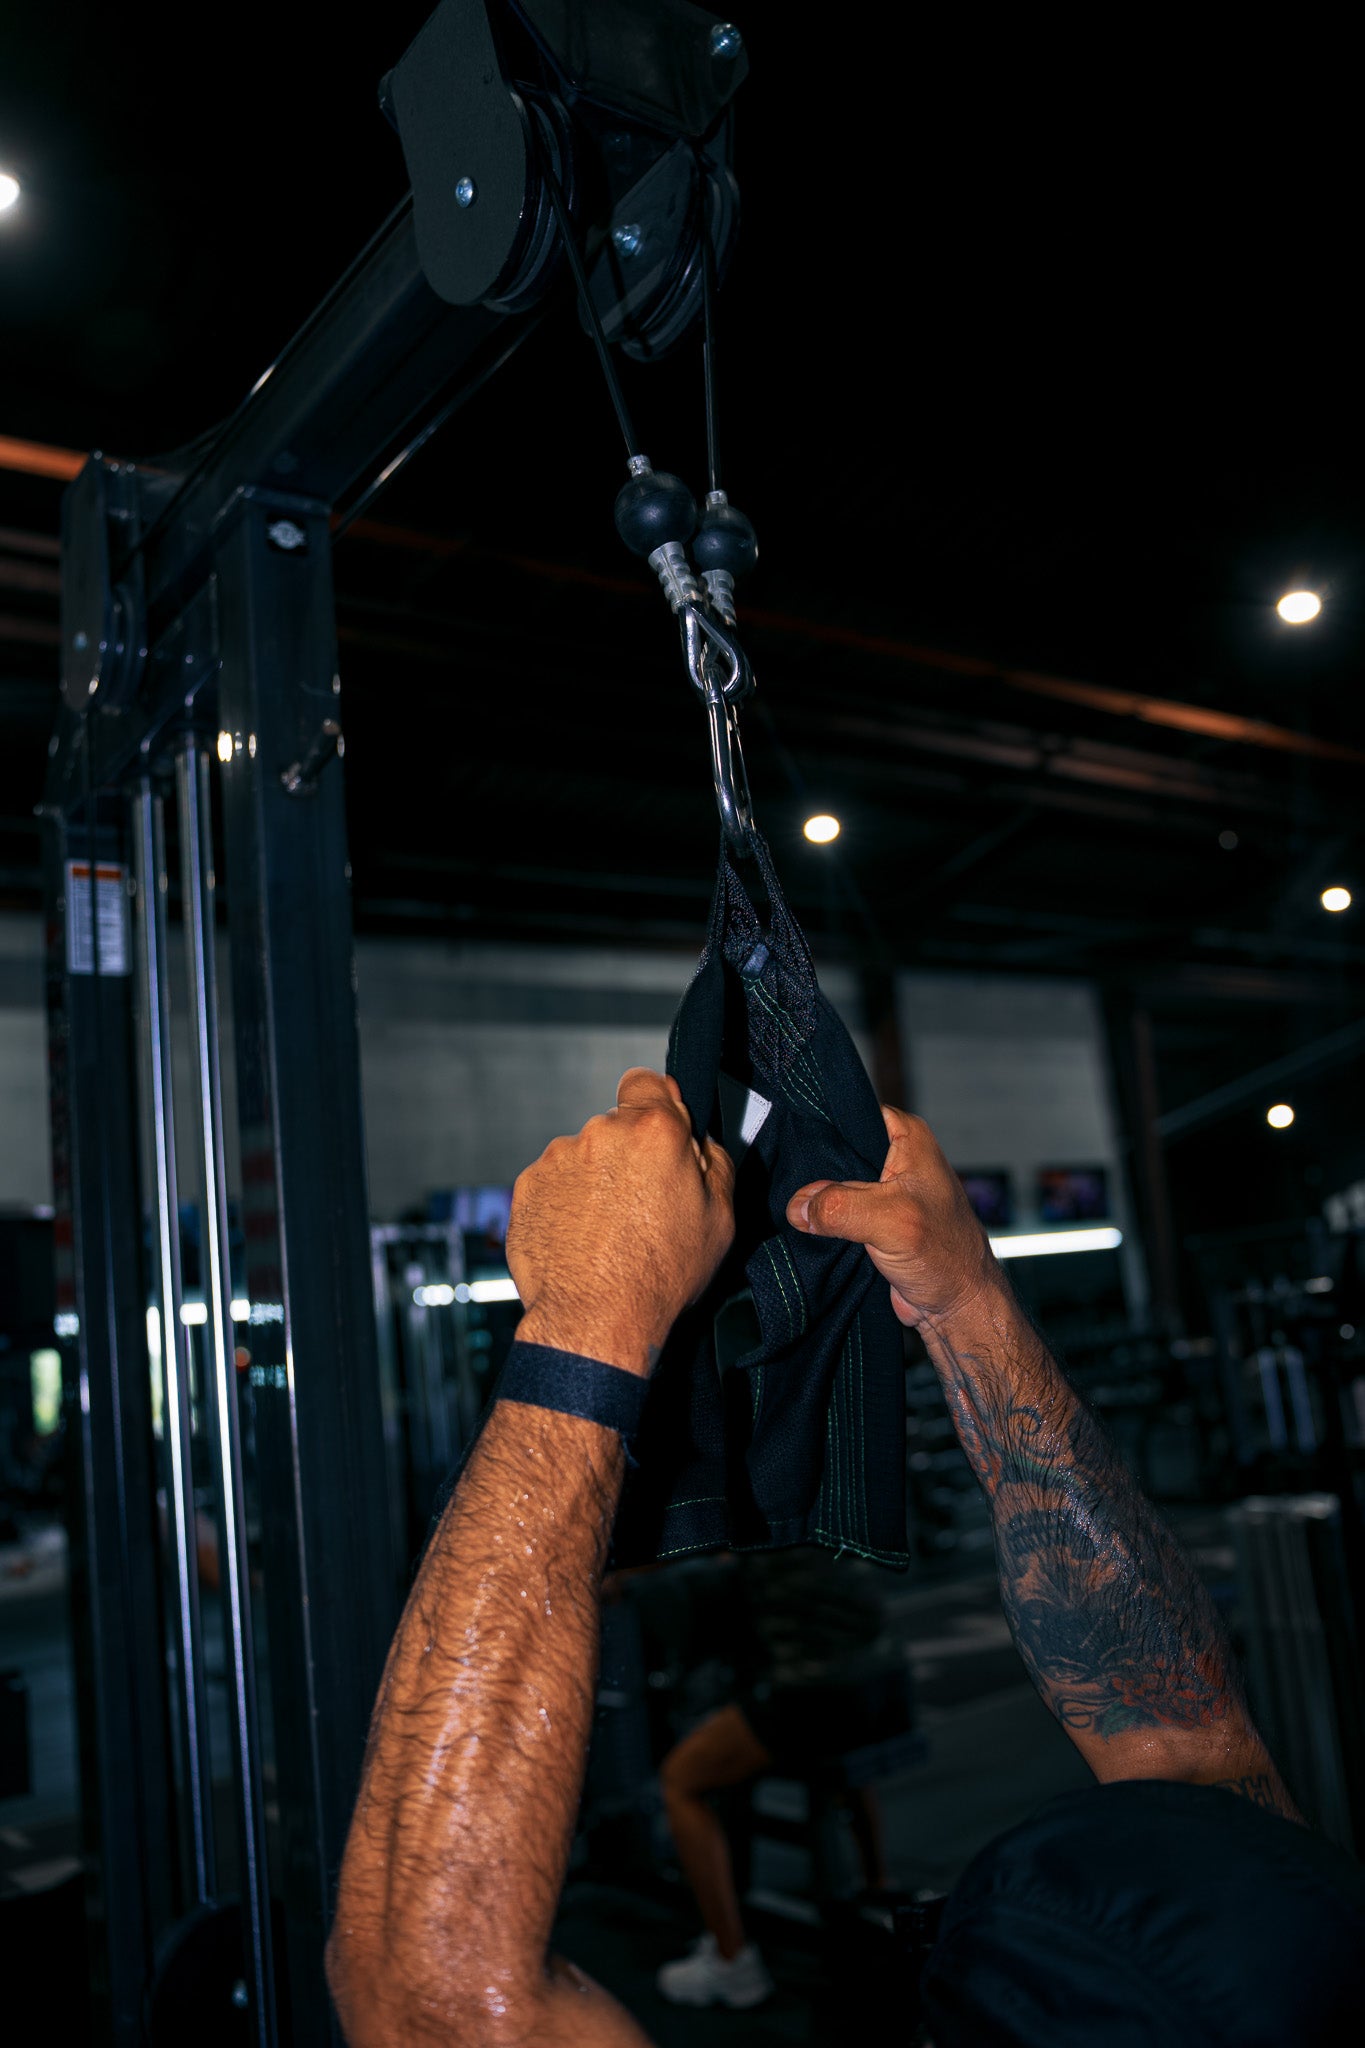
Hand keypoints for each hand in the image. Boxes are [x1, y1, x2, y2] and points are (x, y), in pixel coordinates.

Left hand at [507, 1068, 735, 1374]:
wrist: (594, 1320)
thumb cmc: (658, 1275)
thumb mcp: (720, 1219)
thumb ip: (714, 1163)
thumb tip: (700, 1143)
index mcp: (653, 1131)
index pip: (647, 1081)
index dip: (654, 1103)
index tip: (657, 1130)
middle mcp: (600, 1133)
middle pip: (616, 1126)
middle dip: (629, 1155)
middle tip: (643, 1204)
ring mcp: (558, 1158)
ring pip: (583, 1156)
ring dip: (594, 1181)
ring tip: (609, 1232)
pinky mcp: (527, 1186)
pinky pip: (553, 1183)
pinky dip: (565, 1203)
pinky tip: (581, 1239)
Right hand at [786, 1106, 1002, 1329]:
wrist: (956, 1307)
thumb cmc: (945, 1257)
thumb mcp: (889, 1221)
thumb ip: (839, 1207)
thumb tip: (798, 1207)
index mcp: (908, 1137)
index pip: (852, 1112)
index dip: (822, 1127)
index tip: (789, 1141)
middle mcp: (898, 1157)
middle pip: (837, 1149)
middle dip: (814, 1169)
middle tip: (788, 1183)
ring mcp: (885, 1189)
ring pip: (834, 1183)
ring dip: (818, 1201)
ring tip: (797, 1210)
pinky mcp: (875, 1219)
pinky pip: (838, 1211)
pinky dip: (823, 1221)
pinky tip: (804, 1227)